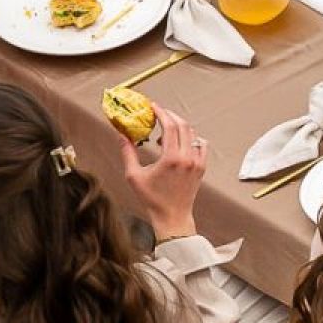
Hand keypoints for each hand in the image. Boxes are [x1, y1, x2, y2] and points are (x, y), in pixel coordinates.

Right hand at [121, 107, 207, 238]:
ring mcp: (197, 163)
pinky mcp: (202, 168)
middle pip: (183, 126)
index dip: (161, 112)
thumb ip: (127, 152)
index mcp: (171, 158)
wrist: (172, 216)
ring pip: (193, 134)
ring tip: (163, 134)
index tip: (153, 106)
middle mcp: (188, 158)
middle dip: (170, 115)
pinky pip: (201, 145)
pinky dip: (191, 139)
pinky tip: (178, 144)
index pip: (170, 126)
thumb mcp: (133, 175)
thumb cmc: (152, 199)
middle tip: (158, 113)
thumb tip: (121, 134)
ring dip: (179, 128)